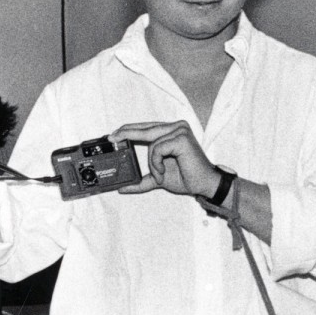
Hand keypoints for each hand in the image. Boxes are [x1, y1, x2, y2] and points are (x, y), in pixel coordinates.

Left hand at [108, 121, 222, 199]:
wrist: (203, 185)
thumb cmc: (186, 178)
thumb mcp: (158, 177)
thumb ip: (142, 180)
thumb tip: (123, 188)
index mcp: (171, 132)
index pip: (146, 127)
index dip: (129, 130)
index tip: (113, 135)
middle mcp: (176, 127)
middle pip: (145, 129)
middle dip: (126, 133)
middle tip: (112, 137)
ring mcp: (180, 130)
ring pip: (151, 143)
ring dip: (152, 163)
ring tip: (159, 175)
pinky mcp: (182, 138)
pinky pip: (158, 149)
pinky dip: (157, 163)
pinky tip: (163, 172)